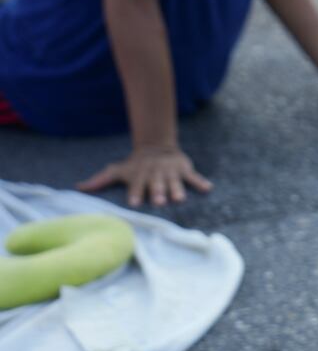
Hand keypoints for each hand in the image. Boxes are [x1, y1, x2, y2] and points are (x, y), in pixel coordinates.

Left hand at [77, 146, 211, 207]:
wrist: (155, 147)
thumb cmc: (134, 166)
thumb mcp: (116, 170)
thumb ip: (99, 180)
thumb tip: (78, 187)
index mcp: (139, 176)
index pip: (136, 185)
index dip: (136, 193)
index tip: (135, 203)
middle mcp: (155, 175)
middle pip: (156, 185)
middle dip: (158, 192)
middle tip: (159, 201)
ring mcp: (170, 172)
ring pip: (174, 182)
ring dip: (177, 189)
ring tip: (180, 198)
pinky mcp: (184, 170)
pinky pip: (194, 177)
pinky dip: (200, 182)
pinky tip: (207, 188)